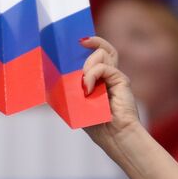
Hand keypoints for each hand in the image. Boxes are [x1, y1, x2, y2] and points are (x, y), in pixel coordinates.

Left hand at [79, 36, 143, 152]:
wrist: (115, 137)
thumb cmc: (97, 125)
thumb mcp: (78, 105)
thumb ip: (72, 89)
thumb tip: (56, 76)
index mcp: (100, 80)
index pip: (97, 54)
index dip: (90, 44)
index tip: (78, 40)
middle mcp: (109, 76)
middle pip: (102, 48)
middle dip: (89, 44)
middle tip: (78, 47)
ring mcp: (115, 77)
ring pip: (102, 53)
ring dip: (88, 66)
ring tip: (83, 84)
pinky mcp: (121, 80)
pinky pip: (103, 68)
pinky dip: (91, 76)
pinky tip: (87, 89)